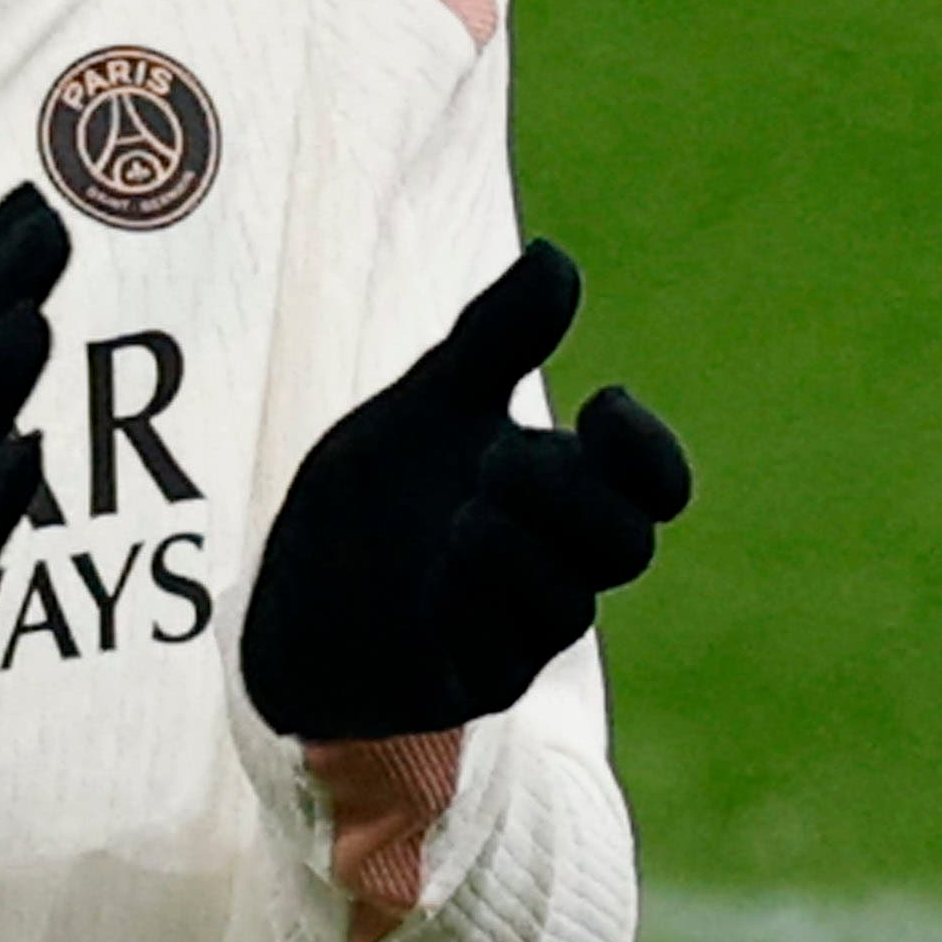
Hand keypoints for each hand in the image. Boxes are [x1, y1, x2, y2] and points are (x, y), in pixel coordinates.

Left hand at [238, 242, 691, 743]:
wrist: (286, 606)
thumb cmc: (371, 508)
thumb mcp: (427, 408)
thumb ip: (493, 342)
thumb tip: (558, 256)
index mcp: (558, 497)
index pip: (654, 486)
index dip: (650, 450)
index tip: (599, 398)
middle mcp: (552, 568)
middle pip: (629, 546)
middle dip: (570, 495)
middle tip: (491, 462)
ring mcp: (515, 633)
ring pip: (573, 609)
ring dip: (518, 550)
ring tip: (458, 520)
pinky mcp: (466, 684)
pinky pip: (506, 659)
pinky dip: (477, 606)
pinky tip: (435, 580)